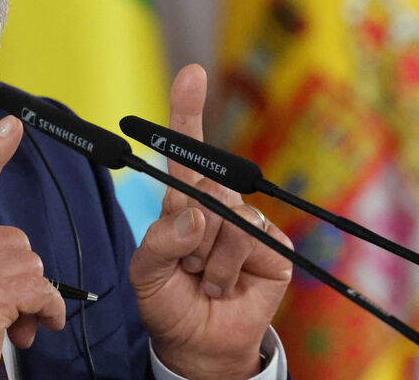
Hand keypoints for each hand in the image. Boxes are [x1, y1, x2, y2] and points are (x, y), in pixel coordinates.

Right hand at [0, 116, 65, 379]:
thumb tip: (13, 266)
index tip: (10, 126)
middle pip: (15, 239)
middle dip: (21, 277)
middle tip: (8, 312)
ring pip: (30, 264)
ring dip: (32, 299)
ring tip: (12, 326)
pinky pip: (39, 289)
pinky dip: (46, 311)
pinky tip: (34, 328)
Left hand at [130, 65, 292, 379]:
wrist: (199, 345)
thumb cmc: (170, 302)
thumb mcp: (145, 272)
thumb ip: (158, 241)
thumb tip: (195, 217)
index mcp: (184, 203)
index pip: (186, 152)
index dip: (188, 110)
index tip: (192, 73)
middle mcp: (218, 206)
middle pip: (205, 188)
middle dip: (188, 232)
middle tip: (186, 264)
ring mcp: (248, 223)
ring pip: (226, 217)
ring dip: (207, 258)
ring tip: (206, 278)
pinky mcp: (273, 245)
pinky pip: (248, 239)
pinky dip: (228, 269)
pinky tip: (227, 285)